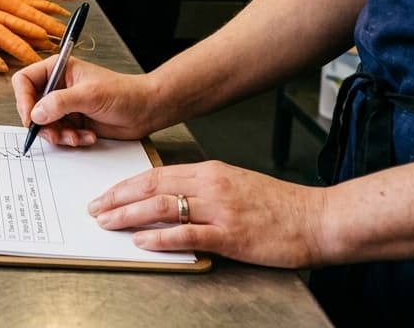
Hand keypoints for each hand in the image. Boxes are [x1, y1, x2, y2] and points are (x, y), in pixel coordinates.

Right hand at [11, 56, 158, 144]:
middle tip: (56, 133)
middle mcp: (58, 86)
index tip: (31, 118)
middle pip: (31, 107)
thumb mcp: (90, 95)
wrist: (147, 110)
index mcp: (58, 69)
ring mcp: (65, 105)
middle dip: (44, 124)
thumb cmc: (124, 93)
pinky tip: (87, 136)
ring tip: (78, 136)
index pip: (24, 80)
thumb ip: (60, 103)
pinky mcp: (73, 121)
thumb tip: (36, 113)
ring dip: (59, 135)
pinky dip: (70, 139)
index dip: (23, 100)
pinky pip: (59, 135)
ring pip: (45, 125)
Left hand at [89, 160, 328, 268]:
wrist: (318, 218)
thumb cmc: (280, 206)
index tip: (105, 194)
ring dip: (129, 215)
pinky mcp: (230, 234)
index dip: (126, 185)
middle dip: (118, 198)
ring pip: (162, 206)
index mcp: (211, 171)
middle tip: (94, 209)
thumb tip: (170, 198)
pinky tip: (141, 241)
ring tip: (107, 223)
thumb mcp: (236, 185)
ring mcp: (220, 209)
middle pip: (152, 186)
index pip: (156, 173)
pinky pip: (187, 233)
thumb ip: (203, 189)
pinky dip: (160, 237)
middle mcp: (211, 185)